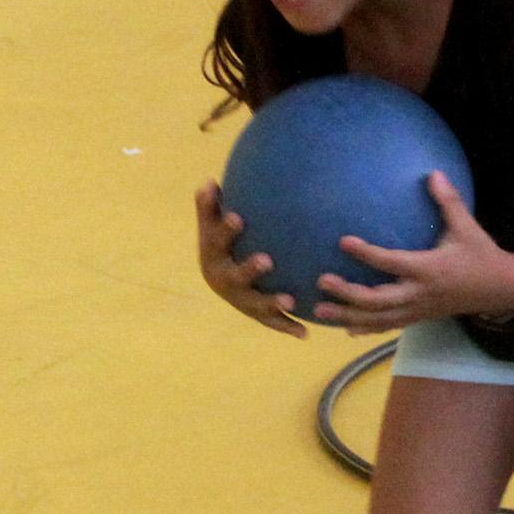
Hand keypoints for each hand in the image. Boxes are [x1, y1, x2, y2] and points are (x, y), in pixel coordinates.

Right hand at [195, 182, 306, 337]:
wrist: (218, 276)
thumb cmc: (220, 242)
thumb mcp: (211, 223)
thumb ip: (210, 205)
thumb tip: (208, 181)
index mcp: (212, 256)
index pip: (216, 241)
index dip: (225, 231)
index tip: (239, 217)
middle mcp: (223, 281)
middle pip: (235, 277)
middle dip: (249, 270)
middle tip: (267, 260)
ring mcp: (239, 300)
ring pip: (254, 304)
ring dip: (272, 303)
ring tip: (291, 300)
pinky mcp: (254, 314)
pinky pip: (271, 321)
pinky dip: (287, 327)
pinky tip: (305, 333)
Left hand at [316, 174, 513, 333]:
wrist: (501, 289)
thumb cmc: (481, 254)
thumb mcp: (467, 227)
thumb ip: (448, 201)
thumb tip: (433, 172)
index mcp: (428, 269)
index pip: (391, 262)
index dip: (366, 254)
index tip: (343, 241)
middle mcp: (419, 293)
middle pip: (377, 301)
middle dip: (347, 294)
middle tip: (322, 281)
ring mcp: (418, 310)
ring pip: (378, 319)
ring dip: (347, 316)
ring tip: (319, 312)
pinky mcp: (420, 318)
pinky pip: (389, 326)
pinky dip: (367, 328)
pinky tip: (346, 328)